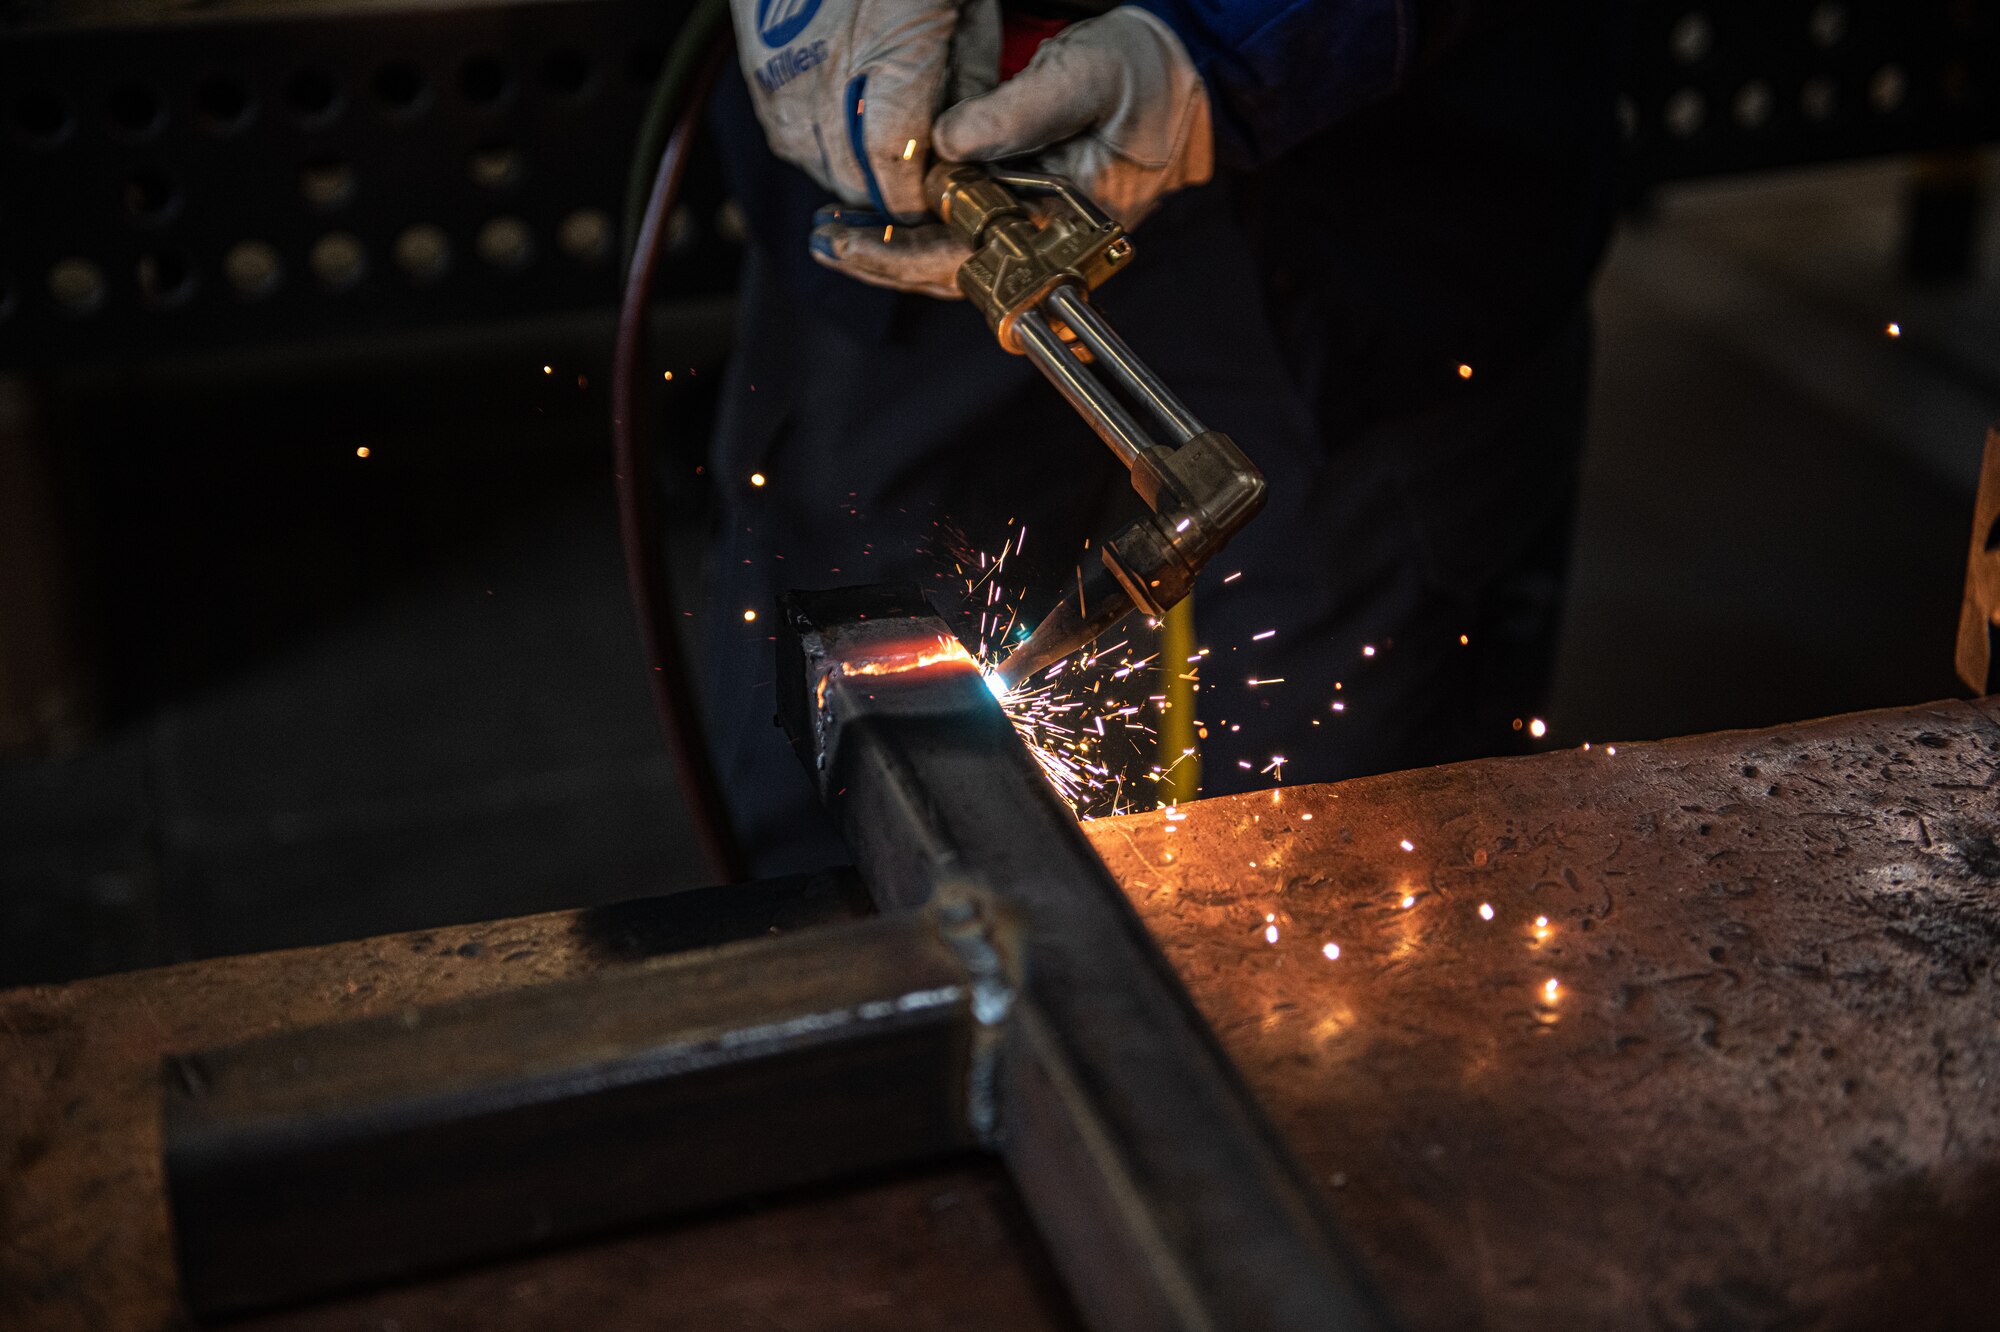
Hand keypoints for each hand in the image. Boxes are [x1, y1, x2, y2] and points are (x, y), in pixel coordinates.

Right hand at [730, 0, 997, 217]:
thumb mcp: (965, 10)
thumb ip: (967, 81)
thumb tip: (967, 147)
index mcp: (893, 51)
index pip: (898, 164)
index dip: (918, 196)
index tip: (940, 199)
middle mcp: (828, 71)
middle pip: (857, 178)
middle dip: (891, 192)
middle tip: (920, 185)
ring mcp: (785, 76)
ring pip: (820, 168)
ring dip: (855, 174)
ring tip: (886, 154)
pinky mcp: (759, 74)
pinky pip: (789, 141)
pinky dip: (821, 147)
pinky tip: (848, 127)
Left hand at [810, 5, 1212, 295]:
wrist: (1189, 80)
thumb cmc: (1147, 79)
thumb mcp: (1083, 77)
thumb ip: (1017, 112)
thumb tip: (945, 143)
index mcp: (1071, 228)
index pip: (980, 264)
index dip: (910, 258)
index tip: (856, 243)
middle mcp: (1053, 246)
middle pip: (959, 276)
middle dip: (886, 261)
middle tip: (824, 241)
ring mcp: (1042, 236)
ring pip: (959, 263)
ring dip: (894, 251)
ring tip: (834, 236)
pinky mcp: (1031, 216)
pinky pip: (970, 239)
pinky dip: (920, 230)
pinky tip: (879, 218)